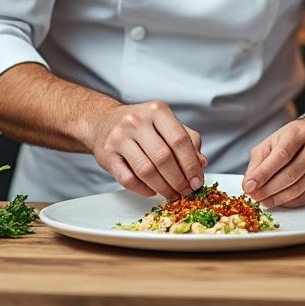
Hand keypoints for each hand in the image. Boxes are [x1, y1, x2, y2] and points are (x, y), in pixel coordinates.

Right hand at [88, 101, 206, 199]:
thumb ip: (187, 139)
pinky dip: (143, 189)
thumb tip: (202, 162)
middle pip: (163, 157)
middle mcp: (137, 121)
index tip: (197, 181)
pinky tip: (152, 191)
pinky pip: (128, 179)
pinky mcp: (107, 155)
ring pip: (146, 171)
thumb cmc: (141, 125)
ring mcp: (119, 137)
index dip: (191, 164)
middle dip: (178, 180)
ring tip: (172, 194)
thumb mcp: (166, 123)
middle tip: (186, 191)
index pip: (180, 140)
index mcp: (157, 110)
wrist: (103, 122)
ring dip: (163, 188)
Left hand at [242, 119, 304, 207]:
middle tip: (254, 197)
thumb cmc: (291, 139)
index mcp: (299, 132)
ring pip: (297, 189)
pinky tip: (279, 199)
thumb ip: (258, 162)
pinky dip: (288, 201)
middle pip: (289, 175)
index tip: (249, 186)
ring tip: (263, 200)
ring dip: (276, 199)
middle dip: (267, 190)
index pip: (281, 156)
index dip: (263, 174)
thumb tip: (249, 185)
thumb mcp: (271, 143)